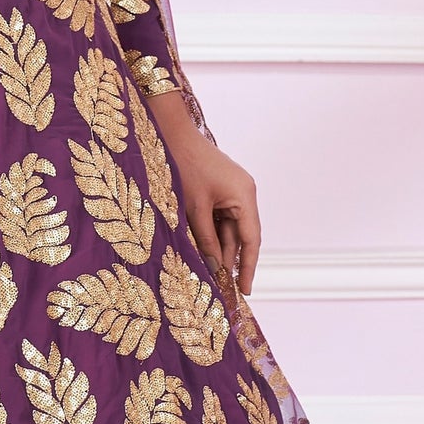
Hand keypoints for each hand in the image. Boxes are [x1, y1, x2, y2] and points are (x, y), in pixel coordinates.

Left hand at [148, 91, 262, 293]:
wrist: (172, 134)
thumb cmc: (183, 168)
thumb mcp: (193, 209)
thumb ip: (205, 240)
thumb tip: (214, 267)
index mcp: (244, 196)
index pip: (251, 240)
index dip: (248, 267)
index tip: (245, 289)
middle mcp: (245, 193)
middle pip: (241, 235)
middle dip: (230, 261)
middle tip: (223, 288)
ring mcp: (235, 190)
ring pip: (229, 228)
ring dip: (219, 248)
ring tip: (210, 273)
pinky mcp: (223, 188)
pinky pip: (221, 217)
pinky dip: (213, 233)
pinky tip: (203, 251)